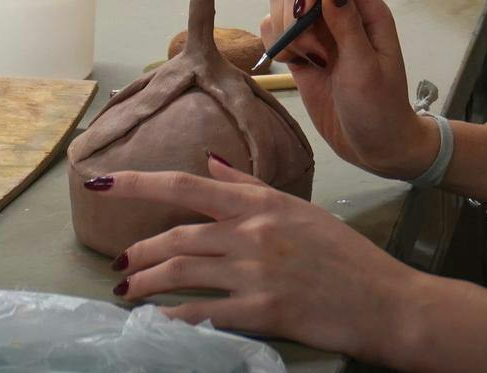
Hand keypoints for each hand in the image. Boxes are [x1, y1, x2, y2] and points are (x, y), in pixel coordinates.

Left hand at [95, 153, 423, 361]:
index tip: (101, 180)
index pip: (185, 184)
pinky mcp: (262, 312)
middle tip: (120, 263)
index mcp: (260, 204)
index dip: (137, 182)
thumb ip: (250, 188)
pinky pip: (203, 313)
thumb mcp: (299, 210)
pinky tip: (158, 321)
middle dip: (139, 249)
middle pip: (176, 235)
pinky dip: (174, 316)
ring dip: (146, 283)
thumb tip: (210, 163)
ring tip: (128, 291)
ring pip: (181, 272)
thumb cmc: (345, 256)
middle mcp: (252, 233)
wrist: (385, 301)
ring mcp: (255, 273)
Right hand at [260, 0, 436, 181]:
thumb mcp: (366, 69)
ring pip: (280, 2)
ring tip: (306, 60)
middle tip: (312, 52)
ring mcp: (316, 31)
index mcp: (365, 8)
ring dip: (283, 30)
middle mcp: (338, 11)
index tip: (305, 10)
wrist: (374, 147)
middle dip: (294, 14)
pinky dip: (274, 44)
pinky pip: (271, 29)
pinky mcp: (299, 50)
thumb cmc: (380, 108)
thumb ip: (347, 26)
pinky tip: (294, 65)